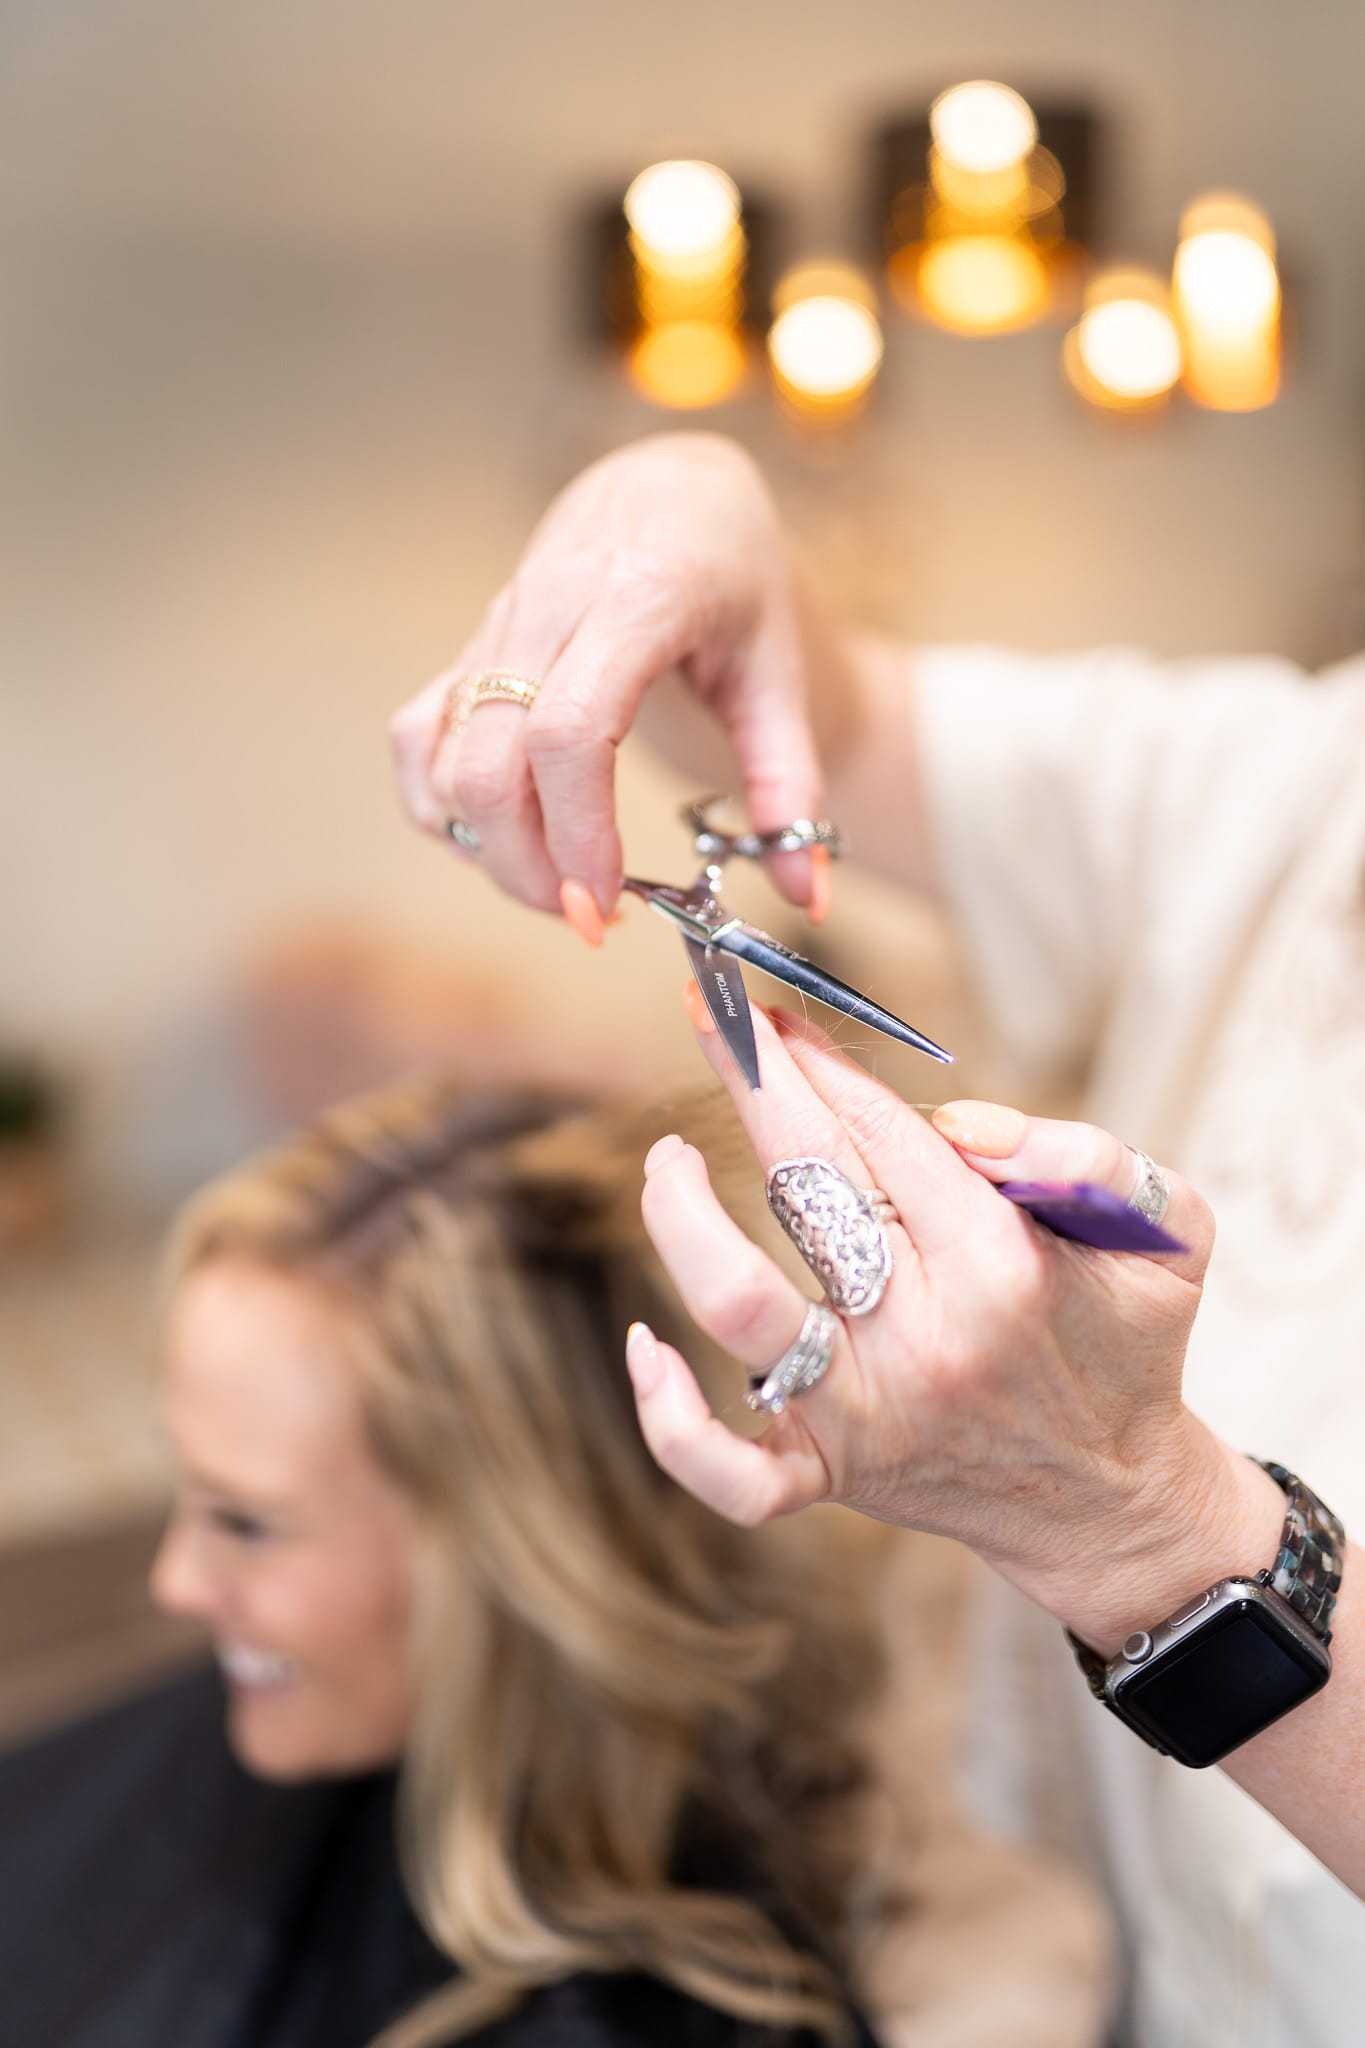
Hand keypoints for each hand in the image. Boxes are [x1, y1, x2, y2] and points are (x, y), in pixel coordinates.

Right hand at [389, 433, 833, 922]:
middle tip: (589, 918)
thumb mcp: (781, 669)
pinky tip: (498, 840)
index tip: (606, 904)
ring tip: (558, 883)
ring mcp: (497, 626)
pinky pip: (419, 734)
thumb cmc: (732, 574)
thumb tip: (810, 893)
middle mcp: (549, 608)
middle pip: (491, 761)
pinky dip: (440, 802)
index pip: (571, 731)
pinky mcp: (469, 647)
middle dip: (525, 864)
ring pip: (443, 755)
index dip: (576, 831)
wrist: (670, 493)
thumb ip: (792, 781)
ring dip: (487, 843)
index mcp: (638, 601)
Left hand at [628, 999, 1284, 1651]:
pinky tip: (642, 1343)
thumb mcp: (1167, 1233)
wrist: (1109, 1501)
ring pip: (736, 1307)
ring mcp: (865, 1415)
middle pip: (806, 1184)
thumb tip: (961, 1125)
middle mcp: (922, 1338)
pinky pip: (727, 1469)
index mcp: (1002, 1267)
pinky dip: (670, 1416)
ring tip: (666, 1157)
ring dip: (682, 1219)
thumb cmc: (1125, 1346)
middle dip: (753, 1083)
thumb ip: (1088, 1155)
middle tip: (710, 1017)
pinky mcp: (829, 1476)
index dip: (823, 1063)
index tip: (781, 1015)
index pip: (884, 1133)